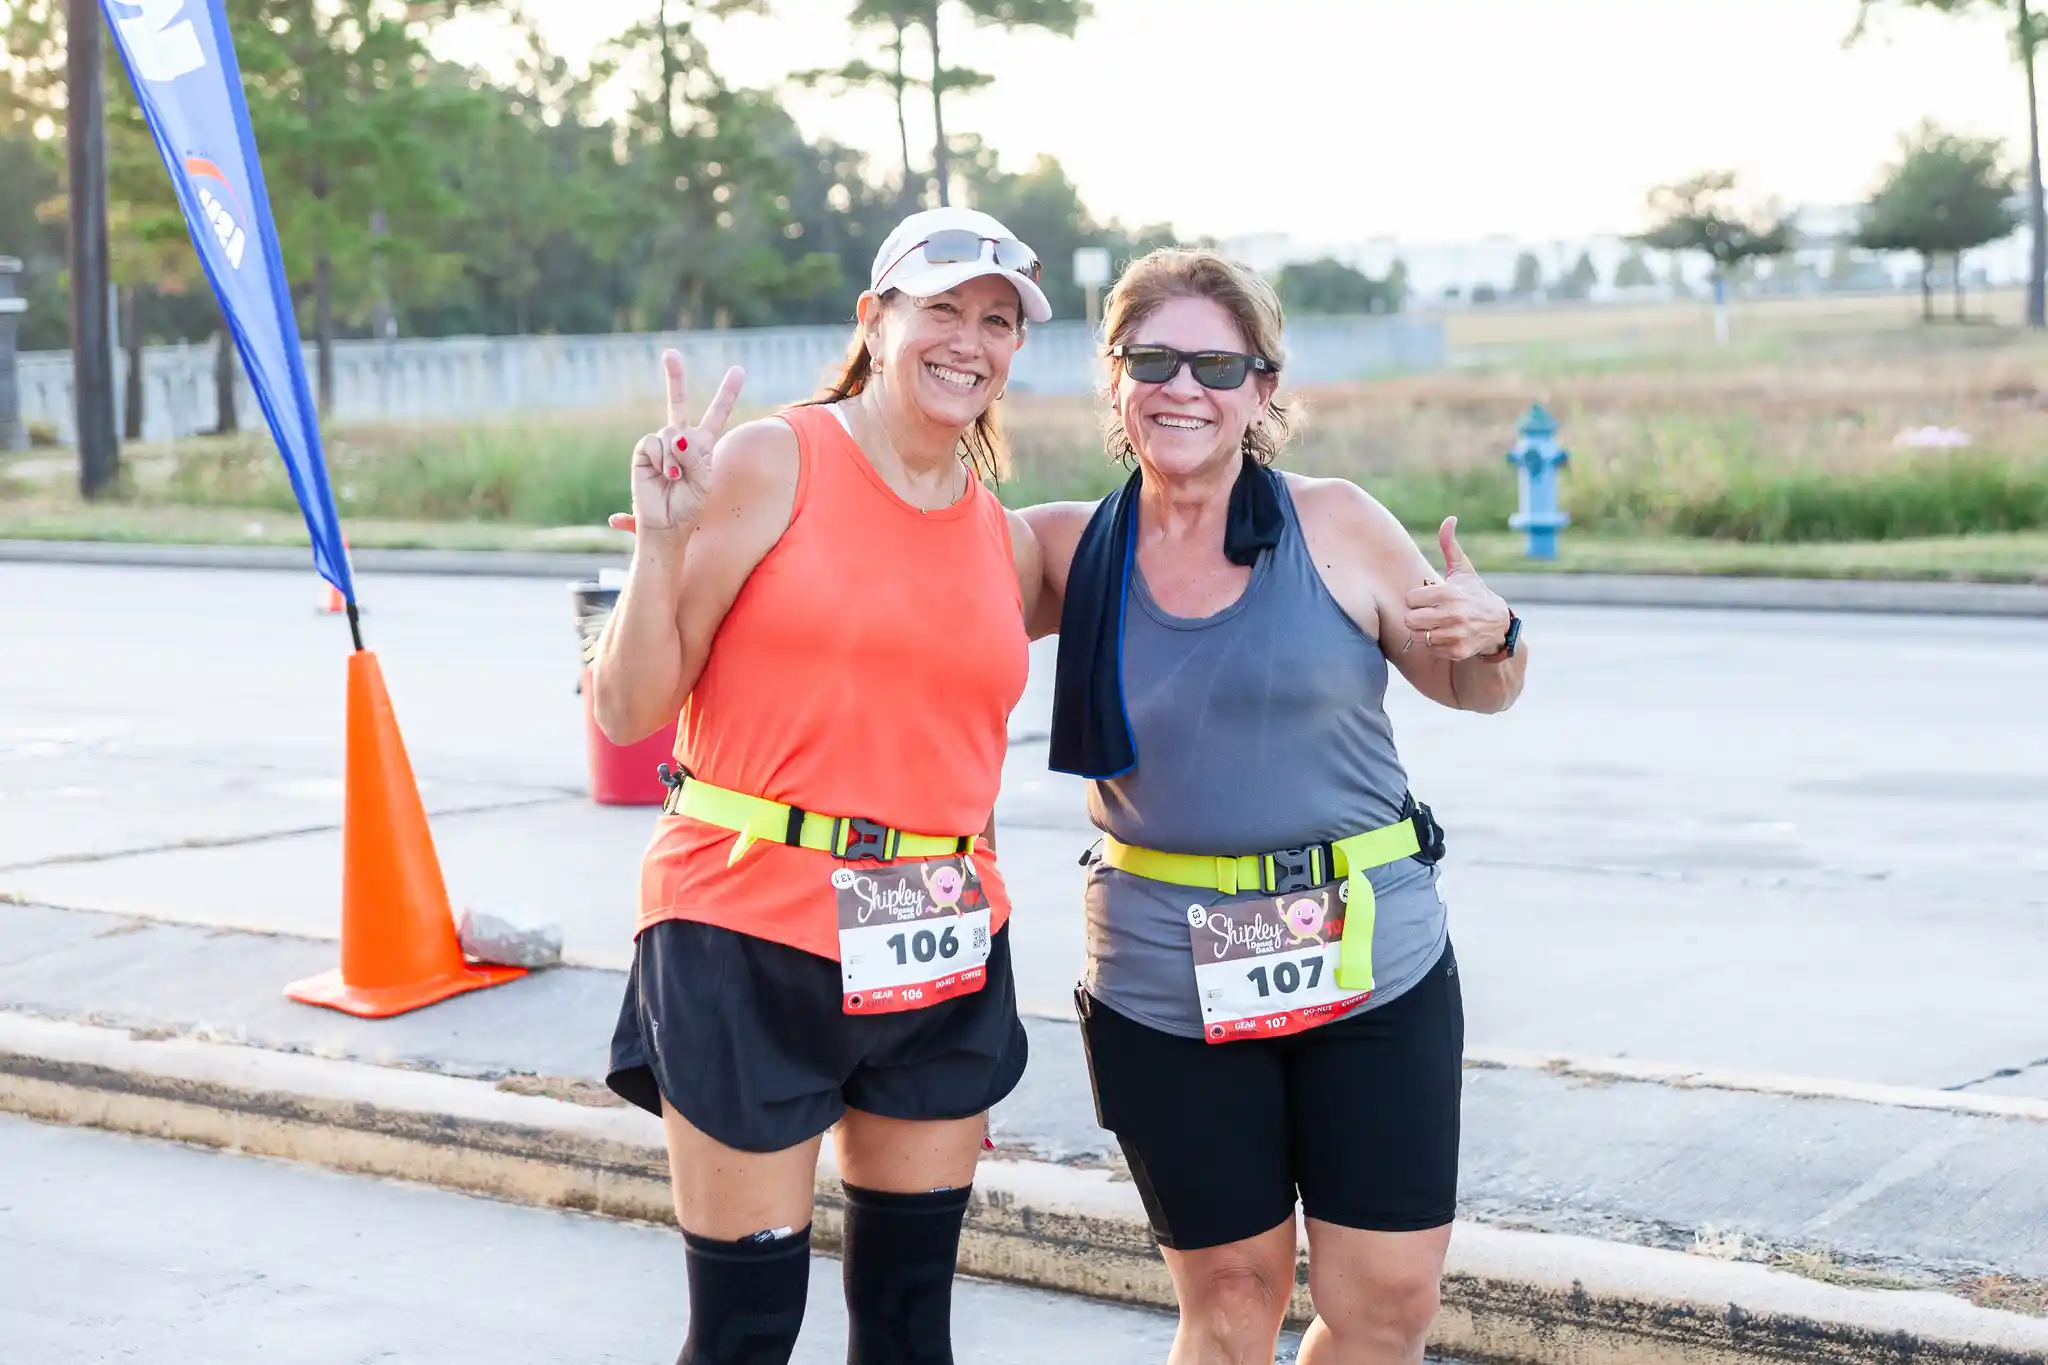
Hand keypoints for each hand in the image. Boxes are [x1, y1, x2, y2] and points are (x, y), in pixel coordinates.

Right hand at [627, 349, 743, 534]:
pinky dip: (662, 459)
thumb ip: (695, 455)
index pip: (716, 414)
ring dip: (677, 458)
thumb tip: (676, 436)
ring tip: (675, 478)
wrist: (667, 523)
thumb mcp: (704, 480)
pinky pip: (654, 442)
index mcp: (703, 445)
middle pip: (678, 401)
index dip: (727, 393)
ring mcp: (661, 444)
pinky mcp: (643, 451)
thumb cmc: (690, 506)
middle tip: (669, 352)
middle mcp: (681, 440)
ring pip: (672, 432)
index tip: (739, 370)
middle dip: (674, 377)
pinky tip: (662, 475)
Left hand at [1403, 516, 1511, 660]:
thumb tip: (1449, 519)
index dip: (1415, 599)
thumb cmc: (1474, 594)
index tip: (1425, 599)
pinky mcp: (1457, 651)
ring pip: (1418, 636)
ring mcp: (1456, 634)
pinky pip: (1431, 649)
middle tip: (1426, 614)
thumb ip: (1450, 546)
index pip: (1411, 599)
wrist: (1498, 624)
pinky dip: (1434, 645)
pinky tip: (1444, 636)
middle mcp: (1453, 614)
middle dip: (1415, 616)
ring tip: (1434, 625)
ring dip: (1423, 632)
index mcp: (1449, 593)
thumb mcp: (1463, 571)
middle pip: (1410, 620)